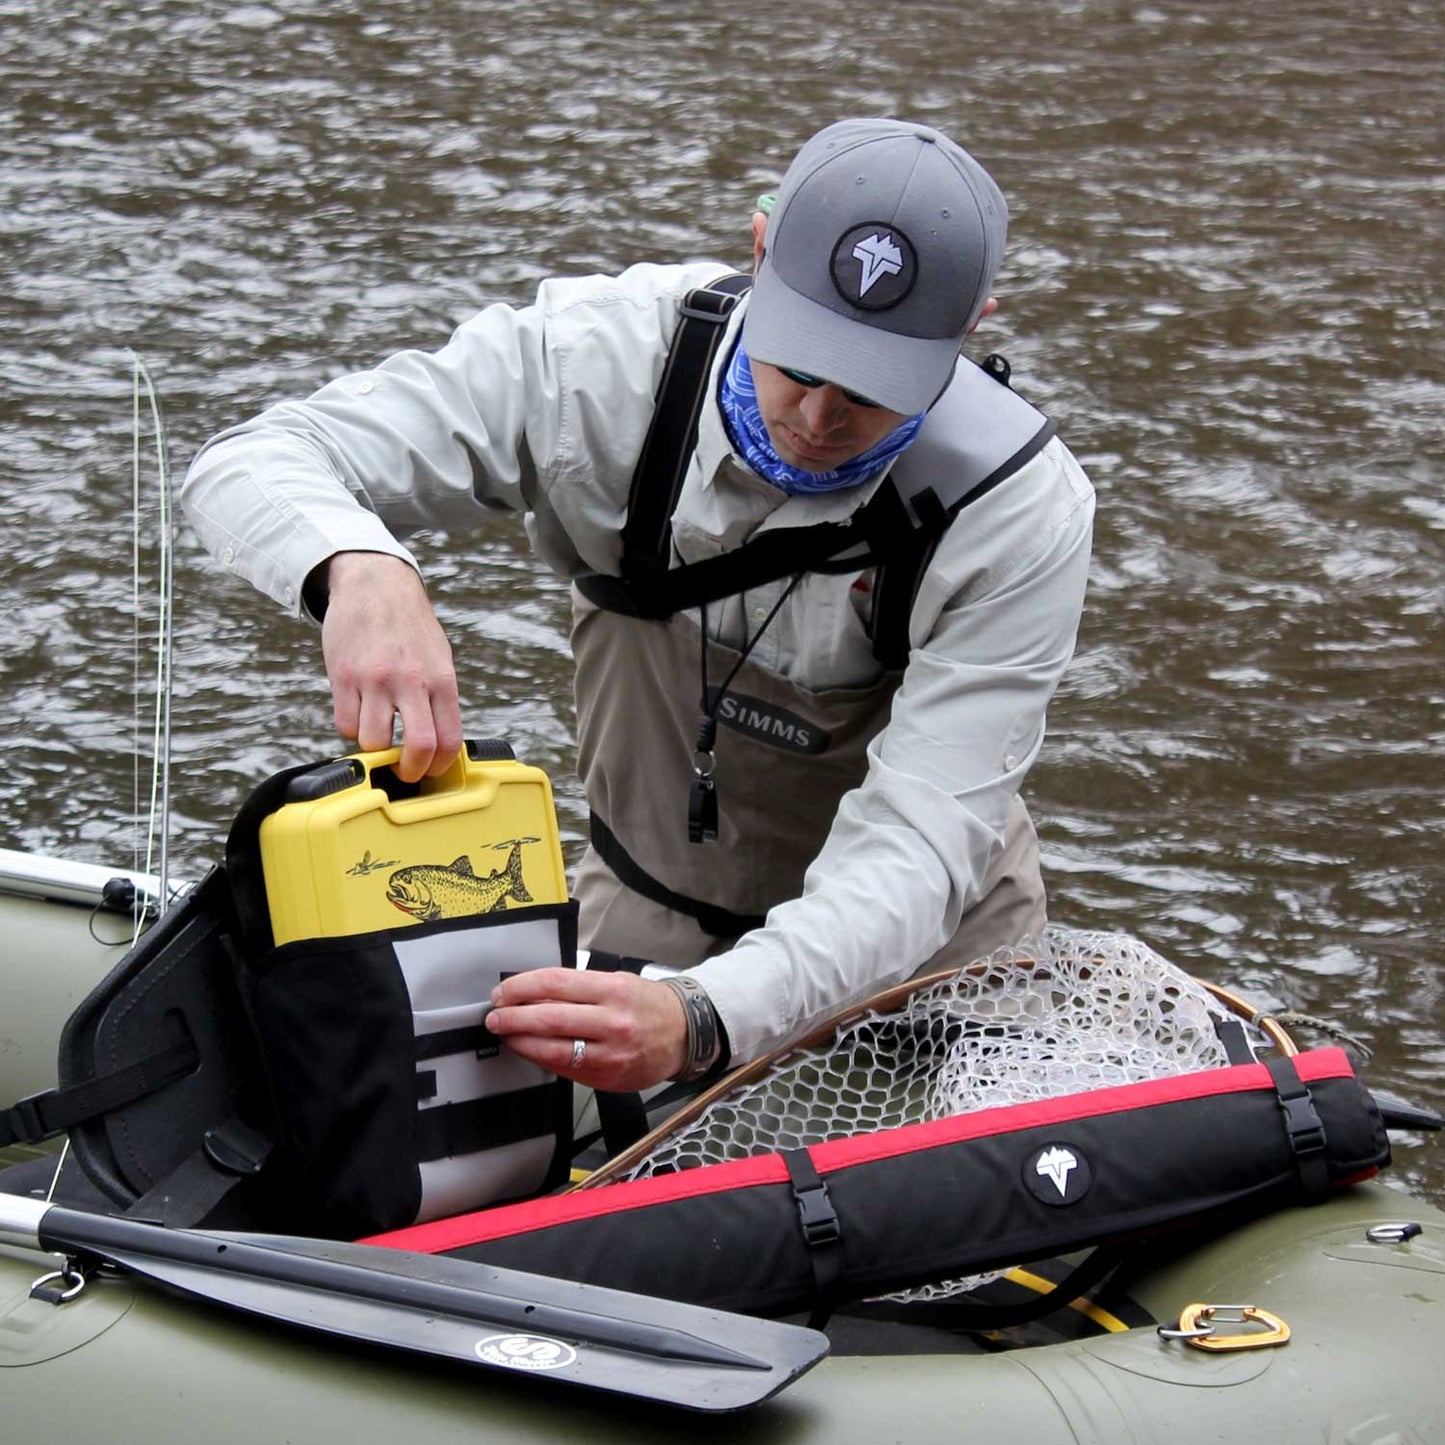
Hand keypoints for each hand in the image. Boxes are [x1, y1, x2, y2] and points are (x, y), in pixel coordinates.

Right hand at [317, 551, 462, 781]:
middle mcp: (410, 680)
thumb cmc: (411, 626)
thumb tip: (440, 744)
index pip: (449, 739)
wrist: (375, 584)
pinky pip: (345, 723)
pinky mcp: (344, 676)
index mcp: (441, 679)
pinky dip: (351, 728)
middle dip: (410, 771)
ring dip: (374, 749)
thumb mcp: (439, 658)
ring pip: (372, 741)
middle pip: (417, 746)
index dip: (441, 766)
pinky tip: (359, 714)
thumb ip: (440, 698)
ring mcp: (375, 679)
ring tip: (378, 736)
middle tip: (404, 773)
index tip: (433, 771)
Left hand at [486, 968, 687, 1091]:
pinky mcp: (606, 1077)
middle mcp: (612, 1021)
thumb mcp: (617, 983)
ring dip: (521, 1041)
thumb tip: (533, 995)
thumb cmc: (647, 1004)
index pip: (555, 983)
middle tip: (495, 1016)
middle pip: (549, 1018)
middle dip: (513, 1017)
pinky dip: (542, 1058)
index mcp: (613, 990)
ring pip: (553, 1049)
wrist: (684, 1034)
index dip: (521, 987)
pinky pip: (565, 1068)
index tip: (503, 991)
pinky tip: (530, 1050)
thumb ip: (579, 990)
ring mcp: (610, 1053)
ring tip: (505, 1034)